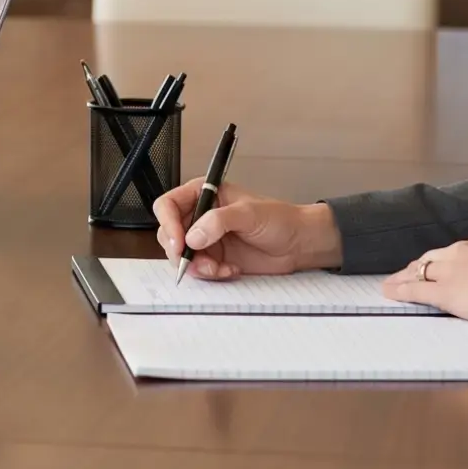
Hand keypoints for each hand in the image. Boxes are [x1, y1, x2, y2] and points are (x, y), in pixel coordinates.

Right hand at [154, 181, 342, 280]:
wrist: (299, 245)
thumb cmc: (280, 219)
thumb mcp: (249, 214)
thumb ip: (218, 221)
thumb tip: (192, 237)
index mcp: (204, 194)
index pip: (169, 205)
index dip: (169, 224)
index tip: (180, 243)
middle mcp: (200, 215)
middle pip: (169, 233)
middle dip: (180, 251)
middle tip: (197, 262)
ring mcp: (206, 238)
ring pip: (181, 255)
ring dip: (196, 266)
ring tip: (218, 269)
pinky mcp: (214, 258)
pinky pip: (198, 269)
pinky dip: (210, 274)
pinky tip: (230, 270)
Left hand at [380, 235, 467, 322]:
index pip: (455, 252)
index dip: (443, 260)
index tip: (437, 265)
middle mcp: (462, 251)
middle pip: (433, 257)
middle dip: (420, 265)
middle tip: (408, 271)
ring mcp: (450, 270)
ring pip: (420, 270)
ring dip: (405, 276)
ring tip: (393, 282)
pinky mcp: (443, 291)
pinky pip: (416, 289)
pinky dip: (400, 290)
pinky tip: (390, 291)